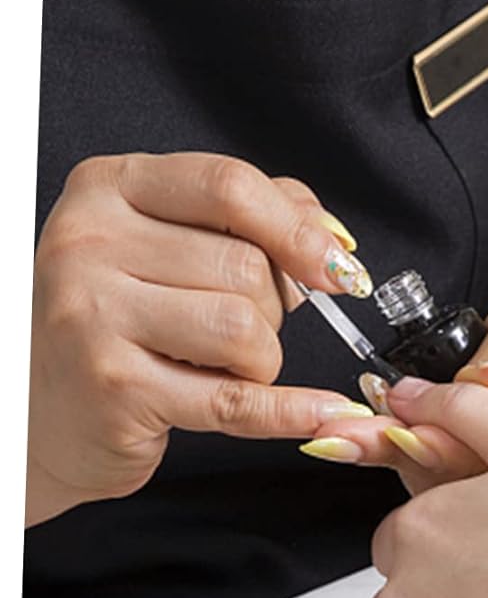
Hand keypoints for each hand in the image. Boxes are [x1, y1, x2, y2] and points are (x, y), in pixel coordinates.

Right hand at [29, 152, 374, 525]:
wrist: (41, 407)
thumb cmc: (120, 321)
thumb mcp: (172, 246)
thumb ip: (253, 220)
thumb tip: (330, 236)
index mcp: (109, 188)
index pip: (229, 186)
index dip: (298, 229)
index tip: (337, 266)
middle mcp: (89, 242)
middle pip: (246, 265)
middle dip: (271, 308)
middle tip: (238, 329)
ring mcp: (91, 314)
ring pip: (243, 327)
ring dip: (261, 359)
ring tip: (221, 366)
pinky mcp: (114, 387)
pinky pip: (235, 400)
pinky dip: (289, 411)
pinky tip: (319, 411)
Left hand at [298, 270, 487, 489]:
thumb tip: (472, 386)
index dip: (448, 439)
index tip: (388, 417)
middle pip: (486, 500)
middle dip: (408, 456)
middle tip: (339, 433)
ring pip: (466, 510)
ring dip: (401, 467)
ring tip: (342, 437)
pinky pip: (459, 506)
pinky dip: (414, 474)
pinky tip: (370, 447)